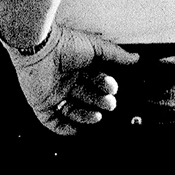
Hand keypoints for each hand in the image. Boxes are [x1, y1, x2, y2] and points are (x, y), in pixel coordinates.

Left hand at [3, 23, 138, 135]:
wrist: (39, 47)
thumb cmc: (64, 43)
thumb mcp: (95, 47)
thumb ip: (115, 54)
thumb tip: (135, 59)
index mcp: (79, 67)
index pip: (96, 82)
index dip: (106, 87)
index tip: (112, 89)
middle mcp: (67, 80)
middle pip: (87, 97)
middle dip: (100, 102)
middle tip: (109, 104)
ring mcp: (54, 93)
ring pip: (72, 111)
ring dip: (87, 117)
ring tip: (97, 116)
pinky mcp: (41, 103)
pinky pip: (51, 121)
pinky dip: (63, 129)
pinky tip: (76, 131)